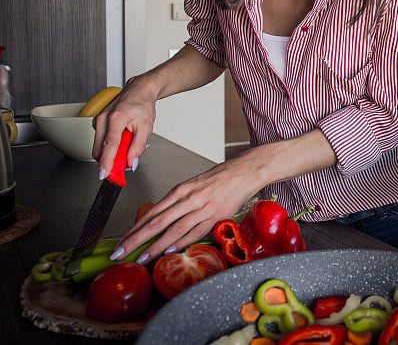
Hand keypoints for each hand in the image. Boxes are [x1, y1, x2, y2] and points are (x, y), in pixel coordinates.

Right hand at [92, 75, 158, 172]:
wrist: (138, 91)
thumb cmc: (142, 106)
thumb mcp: (146, 127)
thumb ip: (138, 147)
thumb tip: (130, 163)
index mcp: (116, 118)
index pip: (109, 145)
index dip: (107, 162)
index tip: (104, 174)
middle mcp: (103, 118)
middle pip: (99, 149)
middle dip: (110, 159)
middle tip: (125, 159)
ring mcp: (98, 120)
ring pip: (98, 146)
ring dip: (111, 151)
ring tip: (127, 141)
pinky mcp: (97, 122)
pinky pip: (100, 140)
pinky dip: (109, 144)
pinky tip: (121, 136)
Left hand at [109, 149, 266, 263]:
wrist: (244, 172)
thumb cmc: (220, 178)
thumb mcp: (194, 185)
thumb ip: (179, 201)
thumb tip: (163, 219)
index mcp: (180, 190)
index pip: (151, 212)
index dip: (134, 228)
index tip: (121, 241)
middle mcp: (188, 199)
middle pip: (156, 222)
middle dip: (135, 239)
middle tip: (119, 252)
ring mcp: (202, 208)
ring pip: (173, 230)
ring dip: (155, 246)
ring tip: (141, 258)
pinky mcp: (216, 216)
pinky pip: (195, 232)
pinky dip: (181, 242)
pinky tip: (169, 251)